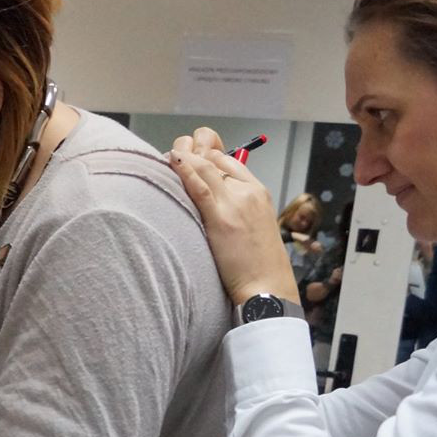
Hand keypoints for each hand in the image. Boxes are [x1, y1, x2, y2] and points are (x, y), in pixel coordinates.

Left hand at [167, 129, 301, 307]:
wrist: (267, 285)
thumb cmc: (256, 263)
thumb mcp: (253, 225)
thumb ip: (235, 207)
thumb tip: (209, 201)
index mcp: (258, 191)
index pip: (230, 161)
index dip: (206, 155)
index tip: (189, 156)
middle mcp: (248, 192)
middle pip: (216, 160)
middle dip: (193, 151)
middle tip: (174, 152)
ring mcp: (235, 203)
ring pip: (206, 168)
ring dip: (185, 156)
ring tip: (169, 153)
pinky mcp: (221, 218)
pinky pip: (199, 187)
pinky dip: (185, 170)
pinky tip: (173, 160)